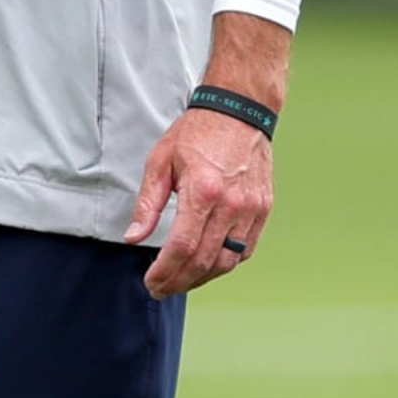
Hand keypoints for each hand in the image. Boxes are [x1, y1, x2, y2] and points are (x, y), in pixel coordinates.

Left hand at [125, 108, 272, 298]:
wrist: (241, 109)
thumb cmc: (199, 131)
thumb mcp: (162, 161)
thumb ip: (148, 204)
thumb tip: (134, 238)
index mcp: (203, 191)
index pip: (182, 248)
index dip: (164, 272)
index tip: (151, 282)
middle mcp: (231, 203)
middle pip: (204, 262)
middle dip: (178, 282)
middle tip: (161, 288)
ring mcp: (251, 208)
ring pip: (227, 262)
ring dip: (202, 278)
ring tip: (182, 279)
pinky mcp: (263, 208)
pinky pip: (245, 249)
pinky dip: (226, 263)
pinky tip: (209, 262)